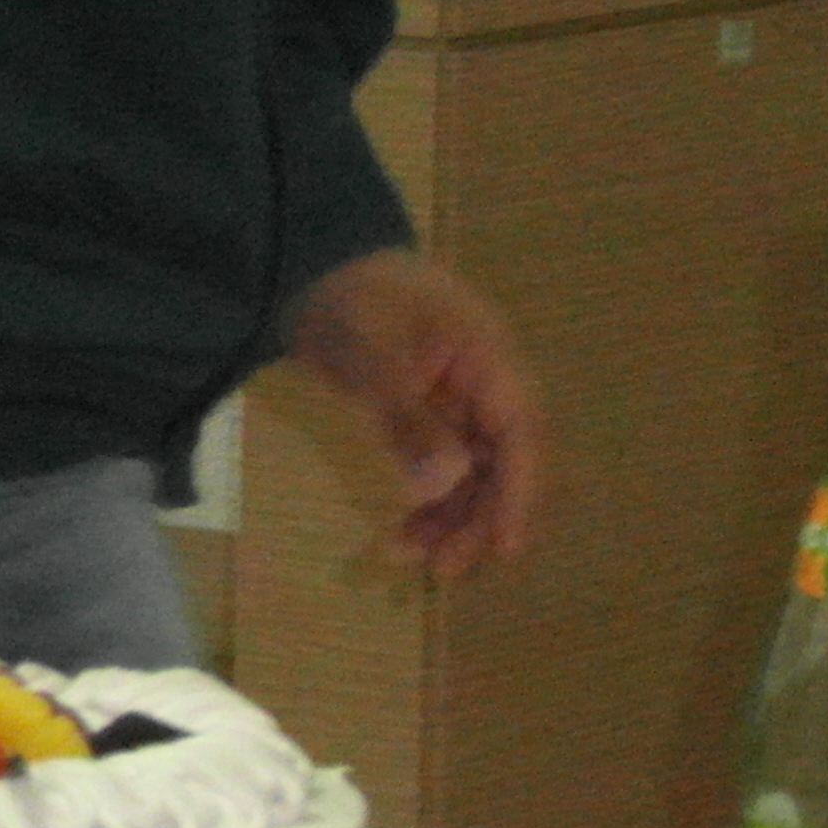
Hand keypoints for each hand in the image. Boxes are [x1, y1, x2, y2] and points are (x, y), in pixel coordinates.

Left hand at [283, 246, 541, 575]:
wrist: (308, 259)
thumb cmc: (350, 297)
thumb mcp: (373, 354)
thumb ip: (407, 417)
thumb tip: (443, 483)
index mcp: (489, 359)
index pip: (519, 437)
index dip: (517, 496)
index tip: (505, 549)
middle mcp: (484, 382)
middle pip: (499, 462)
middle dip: (477, 517)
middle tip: (443, 568)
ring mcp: (455, 396)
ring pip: (470, 469)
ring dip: (450, 514)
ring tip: (412, 555)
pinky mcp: (424, 407)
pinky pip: (439, 460)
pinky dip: (427, 494)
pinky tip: (405, 527)